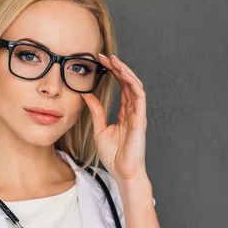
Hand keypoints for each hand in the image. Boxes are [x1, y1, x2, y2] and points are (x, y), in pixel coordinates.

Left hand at [81, 54, 147, 183]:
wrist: (123, 171)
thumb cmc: (114, 155)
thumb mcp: (99, 129)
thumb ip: (96, 111)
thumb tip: (86, 95)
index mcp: (124, 113)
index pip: (120, 87)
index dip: (112, 73)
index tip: (99, 62)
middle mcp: (133, 111)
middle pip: (127, 83)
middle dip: (117, 67)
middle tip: (104, 56)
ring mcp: (138, 114)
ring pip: (134, 85)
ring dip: (125, 71)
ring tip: (114, 60)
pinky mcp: (141, 119)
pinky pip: (139, 96)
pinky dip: (133, 83)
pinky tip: (124, 74)